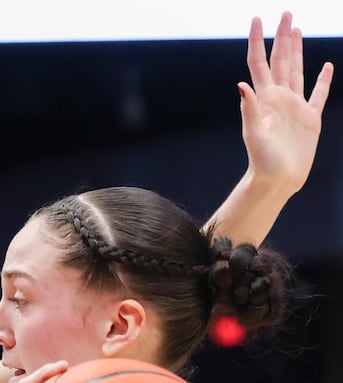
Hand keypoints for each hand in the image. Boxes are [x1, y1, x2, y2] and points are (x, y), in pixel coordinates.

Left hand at [240, 11, 333, 197]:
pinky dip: (322, 80)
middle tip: (286, 13)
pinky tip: (325, 66)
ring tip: (297, 30)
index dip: (258, 41)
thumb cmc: (263, 161)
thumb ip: (249, 109)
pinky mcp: (310, 118)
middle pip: (280, 60)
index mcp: (264, 99)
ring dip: (297, 50)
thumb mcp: (254, 134)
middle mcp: (279, 99)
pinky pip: (318, 94)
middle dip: (282, 37)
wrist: (278, 180)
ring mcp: (295, 107)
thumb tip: (241, 85)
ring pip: (297, 70)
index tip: (257, 19)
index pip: (259, 64)